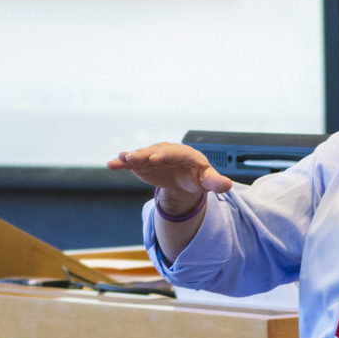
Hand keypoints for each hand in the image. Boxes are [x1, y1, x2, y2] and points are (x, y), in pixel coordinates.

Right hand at [107, 143, 233, 201]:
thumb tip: (227, 185)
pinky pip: (131, 163)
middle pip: (153, 152)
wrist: (186, 178)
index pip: (173, 153)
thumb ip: (216, 182)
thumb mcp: (208, 180)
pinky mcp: (143, 164)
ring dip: (129, 157)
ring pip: (140, 156)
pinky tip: (111, 164)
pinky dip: (121, 163)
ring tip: (119, 159)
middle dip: (143, 155)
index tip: (155, 158)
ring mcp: (153, 157)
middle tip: (131, 158)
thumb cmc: (199, 176)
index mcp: (183, 153)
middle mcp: (166, 151)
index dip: (164, 155)